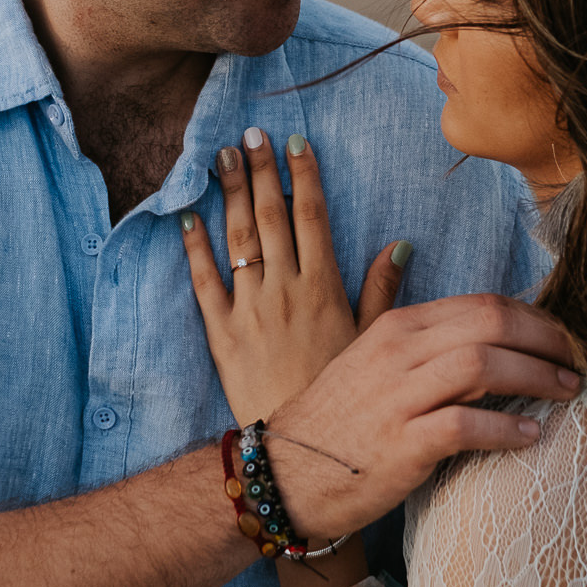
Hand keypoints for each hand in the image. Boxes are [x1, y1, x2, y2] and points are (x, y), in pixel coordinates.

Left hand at [180, 128, 407, 423]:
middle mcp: (285, 291)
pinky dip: (194, 248)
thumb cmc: (343, 395)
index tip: (295, 142)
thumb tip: (399, 243)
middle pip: (272, 218)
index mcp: (324, 288)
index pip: (313, 217)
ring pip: (239, 240)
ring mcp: (249, 310)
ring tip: (221, 155)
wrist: (302, 452)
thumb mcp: (373, 341)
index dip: (304, 175)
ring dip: (231, 194)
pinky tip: (187, 216)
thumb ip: (382, 290)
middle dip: (262, 171)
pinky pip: (203, 283)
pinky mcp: (220, 335)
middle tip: (251, 134)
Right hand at [266, 294, 583, 537]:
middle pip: (491, 324)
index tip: (561, 339)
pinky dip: (505, 429)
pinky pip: (465, 427)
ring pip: (484, 366)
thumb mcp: (359, 346)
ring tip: (567, 392)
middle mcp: (399, 352)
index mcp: (397, 327)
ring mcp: (399, 397)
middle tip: (578, 361)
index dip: (534, 318)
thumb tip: (402, 247)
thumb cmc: (334, 415)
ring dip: (537, 376)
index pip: (481, 304)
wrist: (286, 474)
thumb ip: (386, 299)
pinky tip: (530, 434)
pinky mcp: (402, 444)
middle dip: (547, 339)